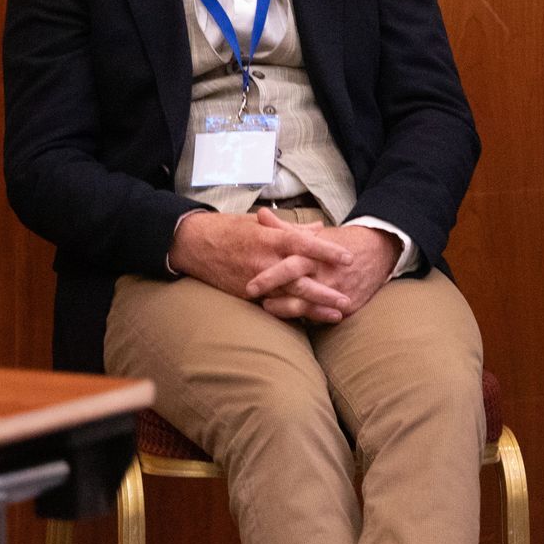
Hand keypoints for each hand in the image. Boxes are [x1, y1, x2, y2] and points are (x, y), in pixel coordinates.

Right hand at [168, 208, 354, 317]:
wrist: (194, 244)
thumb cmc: (228, 229)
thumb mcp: (260, 223)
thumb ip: (291, 229)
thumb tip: (319, 229)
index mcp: (269, 238)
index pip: (303, 244)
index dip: (327, 252)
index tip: (348, 258)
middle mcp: (264, 261)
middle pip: (300, 279)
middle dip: (324, 290)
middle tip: (347, 298)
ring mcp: (255, 281)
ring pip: (289, 298)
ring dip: (314, 308)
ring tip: (337, 315)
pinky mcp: (246, 295)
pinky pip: (274, 307)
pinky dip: (293, 313)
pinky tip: (310, 320)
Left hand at [244, 215, 398, 322]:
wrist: (377, 252)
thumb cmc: (338, 242)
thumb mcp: (313, 234)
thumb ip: (285, 228)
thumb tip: (261, 215)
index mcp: (315, 252)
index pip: (290, 261)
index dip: (269, 273)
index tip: (249, 282)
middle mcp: (324, 271)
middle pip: (296, 281)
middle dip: (273, 288)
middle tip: (251, 293)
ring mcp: (335, 290)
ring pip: (306, 304)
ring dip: (285, 308)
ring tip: (267, 308)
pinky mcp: (346, 305)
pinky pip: (323, 316)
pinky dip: (307, 318)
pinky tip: (292, 318)